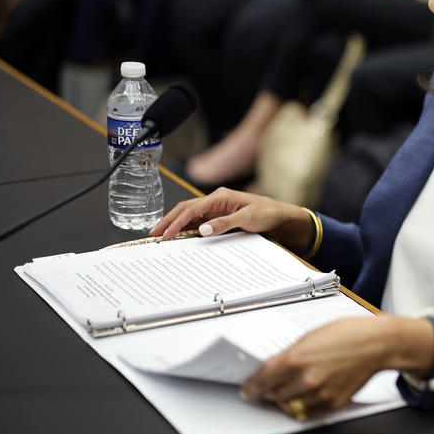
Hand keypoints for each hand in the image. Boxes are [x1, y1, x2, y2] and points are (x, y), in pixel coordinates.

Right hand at [150, 187, 312, 247]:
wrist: (279, 216)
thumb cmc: (266, 213)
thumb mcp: (247, 218)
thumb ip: (224, 223)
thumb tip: (202, 229)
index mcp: (220, 197)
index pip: (192, 209)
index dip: (176, 222)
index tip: (165, 234)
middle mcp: (215, 200)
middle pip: (185, 209)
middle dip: (168, 221)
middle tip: (154, 235)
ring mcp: (216, 208)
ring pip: (189, 215)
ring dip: (175, 225)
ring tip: (160, 236)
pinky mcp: (218, 216)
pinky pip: (198, 222)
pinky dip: (186, 228)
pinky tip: (177, 236)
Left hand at [241, 315, 433, 417]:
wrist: (376, 344)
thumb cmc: (348, 334)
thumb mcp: (310, 336)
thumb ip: (288, 354)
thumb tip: (270, 366)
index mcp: (297, 359)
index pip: (263, 381)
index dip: (252, 388)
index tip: (248, 391)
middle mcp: (307, 379)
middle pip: (274, 396)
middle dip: (267, 394)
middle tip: (265, 390)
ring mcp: (321, 394)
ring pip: (290, 408)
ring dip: (283, 402)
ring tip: (283, 394)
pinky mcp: (334, 403)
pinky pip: (309, 414)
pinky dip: (301, 409)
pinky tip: (301, 399)